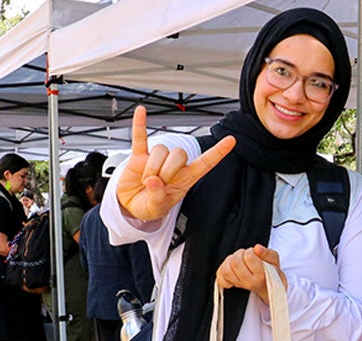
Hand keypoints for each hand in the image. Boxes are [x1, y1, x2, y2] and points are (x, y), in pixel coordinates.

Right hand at [115, 105, 235, 219]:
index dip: (218, 152)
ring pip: (160, 149)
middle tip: (157, 184)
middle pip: (179, 153)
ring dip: (151, 167)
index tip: (231, 140)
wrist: (130, 205)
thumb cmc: (149, 206)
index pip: (205, 163)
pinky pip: (140, 137)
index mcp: (185, 180)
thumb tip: (152, 180)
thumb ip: (157, 197)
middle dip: (167, 170)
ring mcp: (156, 159)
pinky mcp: (139, 157)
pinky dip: (140, 125)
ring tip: (146, 180)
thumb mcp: (156, 208)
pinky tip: (141, 111)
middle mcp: (173, 166)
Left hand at [216, 245, 285, 303]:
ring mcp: (239, 284)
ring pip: (226, 269)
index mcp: (261, 275)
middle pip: (235, 262)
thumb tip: (257, 248)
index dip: (251, 251)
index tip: (255, 254)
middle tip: (246, 257)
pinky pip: (220, 277)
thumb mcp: (274, 259)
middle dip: (240, 254)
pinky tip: (231, 268)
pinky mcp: (230, 284)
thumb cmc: (270, 271)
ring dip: (230, 260)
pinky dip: (223, 269)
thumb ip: (267, 253)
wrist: (267, 286)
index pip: (249, 258)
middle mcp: (249, 282)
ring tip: (239, 260)